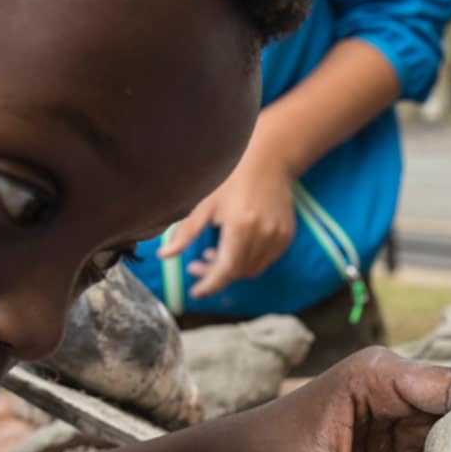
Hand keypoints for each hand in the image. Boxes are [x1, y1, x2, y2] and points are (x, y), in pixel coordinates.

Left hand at [160, 148, 298, 298]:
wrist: (269, 159)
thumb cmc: (231, 176)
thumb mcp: (204, 203)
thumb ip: (185, 233)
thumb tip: (164, 256)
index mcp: (241, 227)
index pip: (225, 271)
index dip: (209, 285)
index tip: (195, 292)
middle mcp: (263, 235)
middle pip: (237, 272)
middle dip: (216, 275)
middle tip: (195, 266)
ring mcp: (278, 237)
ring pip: (252, 269)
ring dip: (232, 269)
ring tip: (214, 255)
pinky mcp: (286, 236)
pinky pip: (265, 259)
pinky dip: (248, 260)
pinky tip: (235, 247)